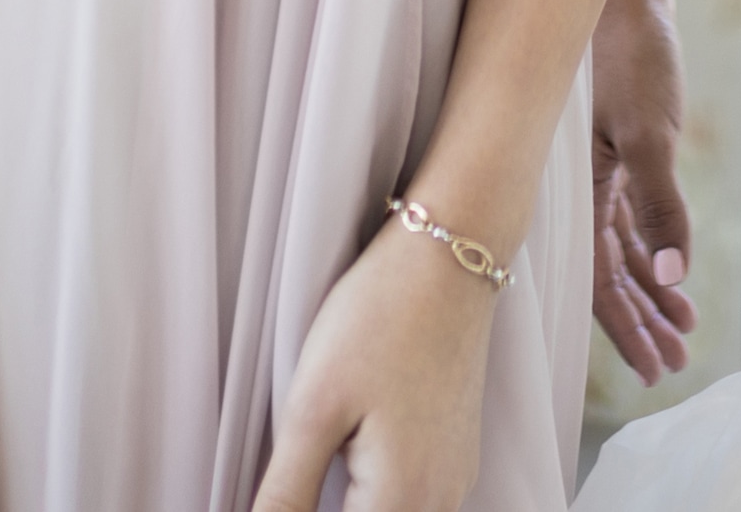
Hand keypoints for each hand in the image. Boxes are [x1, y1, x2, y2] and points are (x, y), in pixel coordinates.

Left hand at [252, 204, 503, 511]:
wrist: (452, 254)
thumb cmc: (382, 317)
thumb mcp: (314, 408)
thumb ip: (286, 494)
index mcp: (404, 500)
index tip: (285, 489)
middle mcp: (441, 501)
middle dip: (321, 504)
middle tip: (291, 476)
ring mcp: (455, 478)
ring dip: (347, 501)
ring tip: (312, 470)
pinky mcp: (456, 454)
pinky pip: (413, 501)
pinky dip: (374, 495)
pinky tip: (347, 461)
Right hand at [588, 0, 702, 381]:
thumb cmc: (625, 52)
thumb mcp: (650, 132)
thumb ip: (662, 206)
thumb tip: (675, 278)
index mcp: (574, 191)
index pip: (597, 282)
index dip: (624, 329)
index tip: (653, 369)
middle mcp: (577, 188)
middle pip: (606, 275)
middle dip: (639, 321)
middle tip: (671, 364)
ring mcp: (594, 169)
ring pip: (619, 249)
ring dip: (649, 288)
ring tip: (682, 328)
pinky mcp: (613, 149)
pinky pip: (627, 217)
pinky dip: (650, 246)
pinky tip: (673, 271)